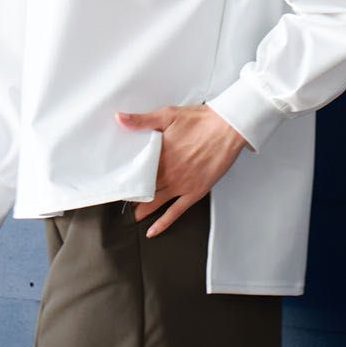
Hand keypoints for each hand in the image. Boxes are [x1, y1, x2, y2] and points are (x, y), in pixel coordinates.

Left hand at [115, 103, 248, 237]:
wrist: (227, 128)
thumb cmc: (201, 120)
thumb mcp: (167, 115)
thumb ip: (142, 120)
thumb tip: (120, 119)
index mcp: (160, 155)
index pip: (136, 171)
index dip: (127, 178)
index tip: (118, 183)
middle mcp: (168, 173)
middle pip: (144, 188)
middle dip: (133, 195)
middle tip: (123, 199)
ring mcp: (181, 185)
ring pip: (155, 202)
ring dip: (143, 210)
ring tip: (133, 215)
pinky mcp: (195, 192)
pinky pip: (176, 212)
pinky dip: (163, 223)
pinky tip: (153, 230)